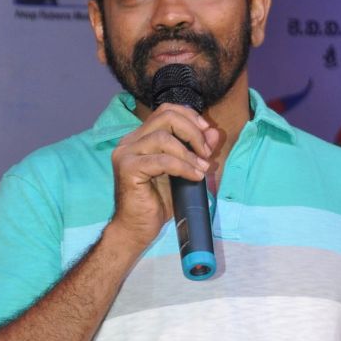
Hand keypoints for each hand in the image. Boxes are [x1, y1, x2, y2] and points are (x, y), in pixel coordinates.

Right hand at [110, 104, 219, 250]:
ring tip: (202, 169)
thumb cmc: (157, 203)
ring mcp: (126, 153)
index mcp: (140, 137)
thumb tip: (214, 132)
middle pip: (166, 117)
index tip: (207, 133)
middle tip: (205, 153)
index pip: (166, 111)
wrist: (137, 230)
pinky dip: (183, 167)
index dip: (190, 116)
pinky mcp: (128, 169)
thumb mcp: (183, 172)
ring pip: (163, 137)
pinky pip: (162, 160)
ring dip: (189, 153)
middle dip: (192, 132)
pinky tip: (194, 177)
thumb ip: (197, 151)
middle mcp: (130, 141)